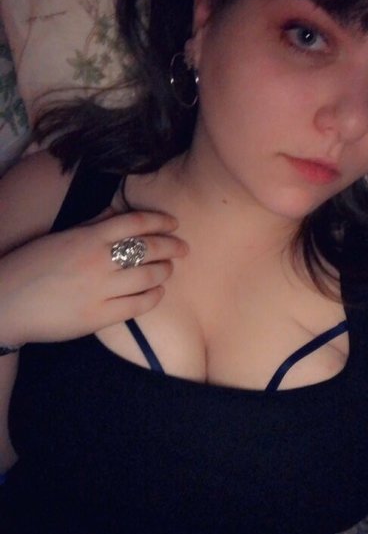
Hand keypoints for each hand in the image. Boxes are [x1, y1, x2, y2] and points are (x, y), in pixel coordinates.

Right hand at [0, 210, 187, 345]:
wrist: (7, 302)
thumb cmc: (31, 267)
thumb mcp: (60, 238)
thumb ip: (90, 227)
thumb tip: (116, 216)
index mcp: (88, 237)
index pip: (136, 222)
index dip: (160, 221)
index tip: (173, 223)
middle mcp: (98, 260)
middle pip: (149, 248)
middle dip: (172, 246)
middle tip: (183, 248)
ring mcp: (100, 289)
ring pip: (149, 276)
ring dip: (165, 270)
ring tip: (169, 269)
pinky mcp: (99, 316)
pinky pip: (139, 305)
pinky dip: (154, 296)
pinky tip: (157, 292)